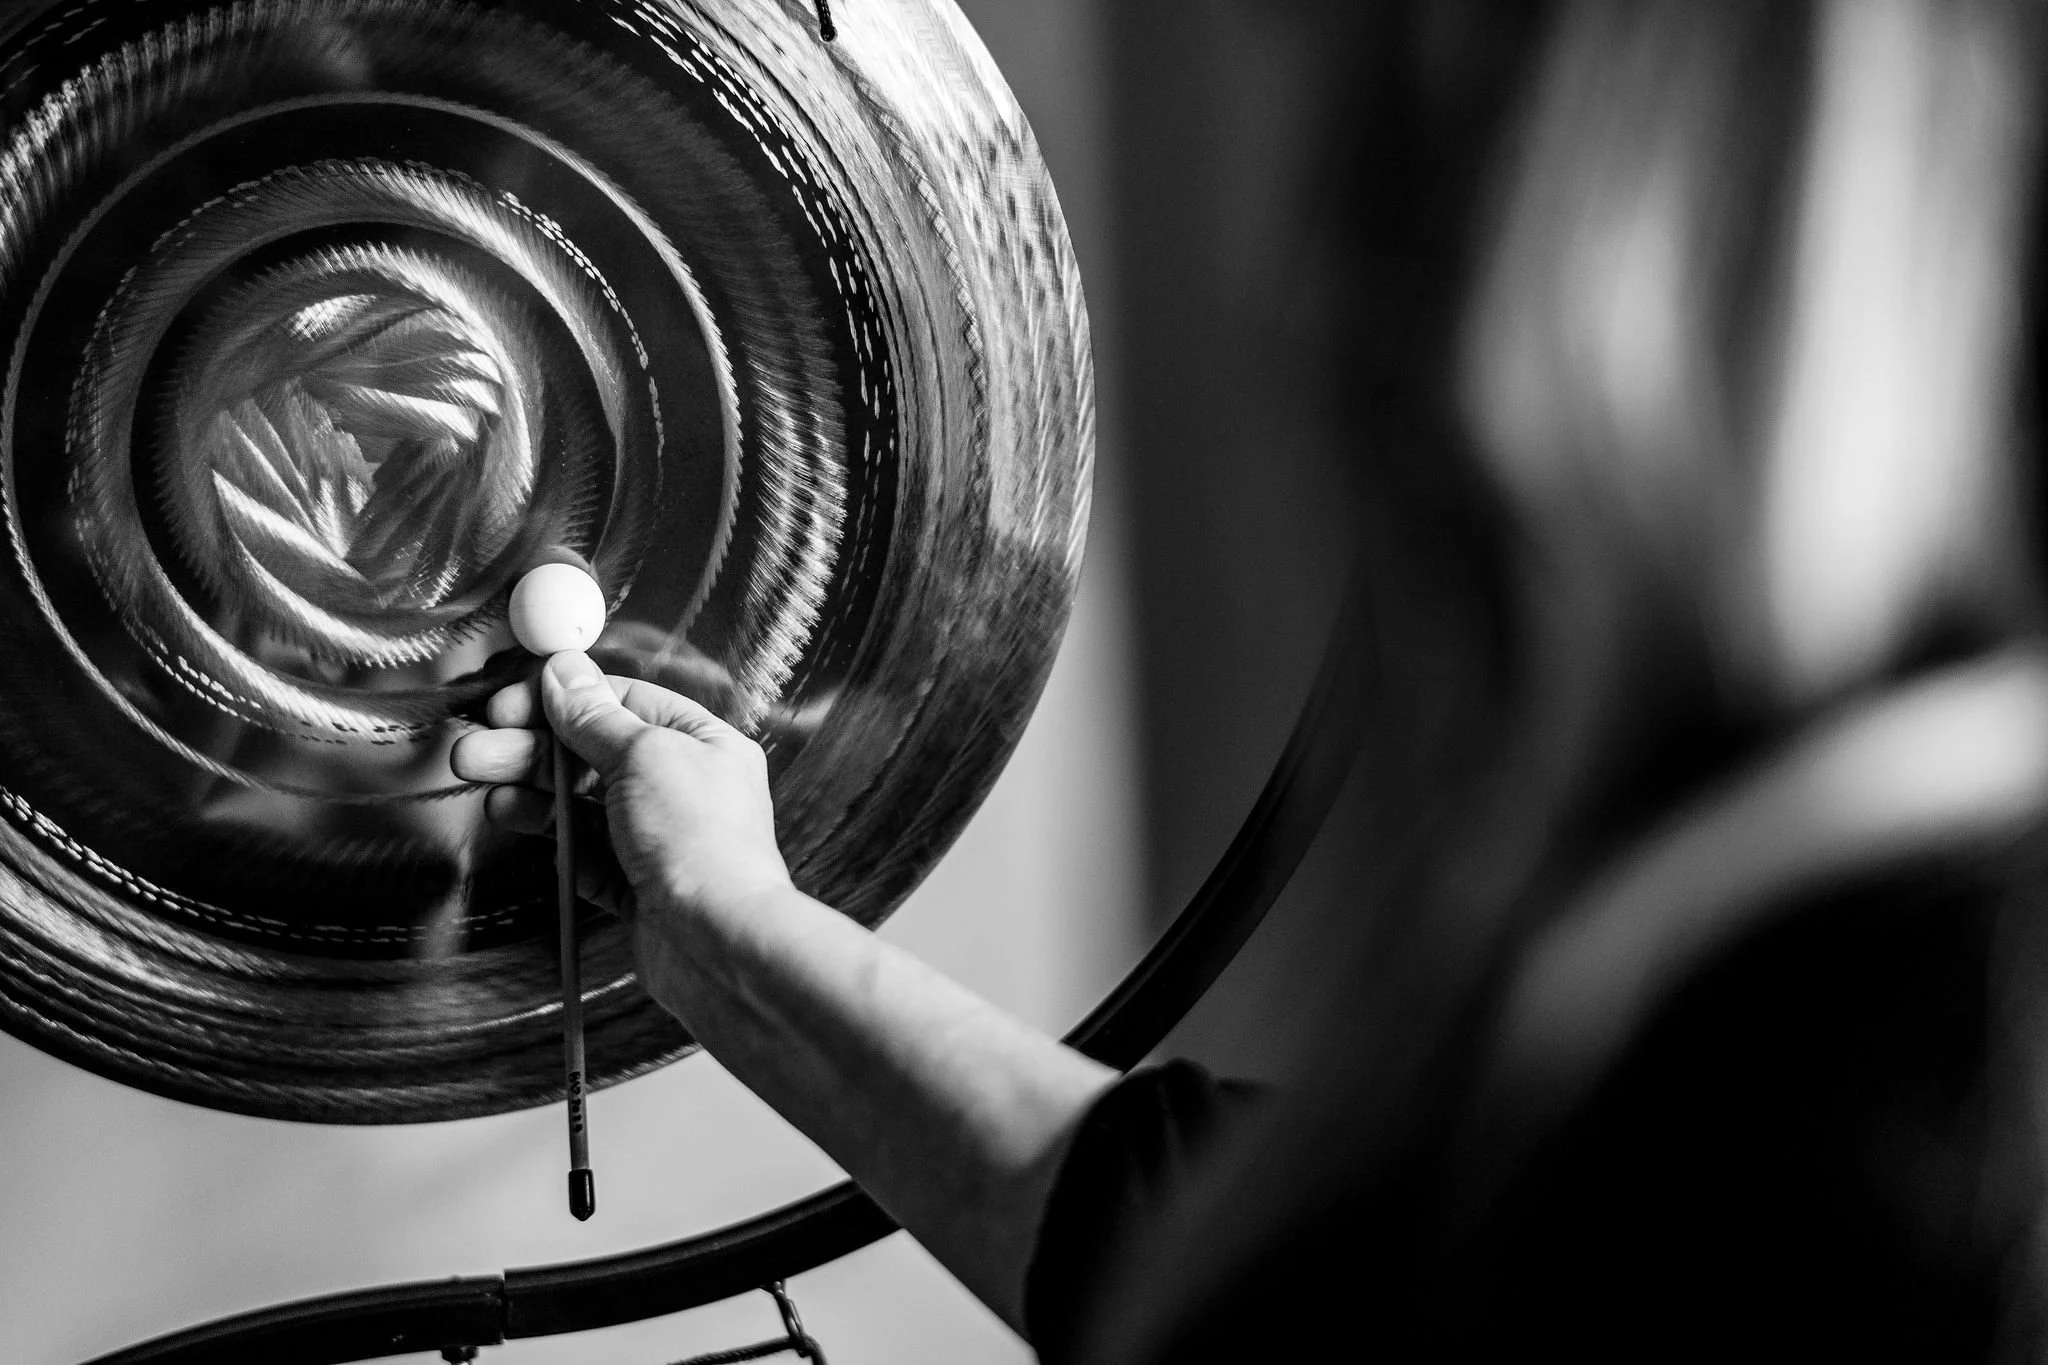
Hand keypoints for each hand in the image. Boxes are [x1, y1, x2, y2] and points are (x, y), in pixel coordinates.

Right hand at [450, 651, 793, 1011]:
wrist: (718, 943)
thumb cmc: (702, 843)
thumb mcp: (643, 756)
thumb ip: (595, 717)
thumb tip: (564, 672)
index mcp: (702, 742)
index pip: (622, 704)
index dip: (562, 700)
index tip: (509, 703)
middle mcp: (683, 787)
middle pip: (592, 754)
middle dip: (530, 748)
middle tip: (476, 748)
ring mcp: (657, 838)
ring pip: (581, 803)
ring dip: (528, 788)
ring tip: (482, 780)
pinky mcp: (635, 885)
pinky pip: (582, 850)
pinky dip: (547, 833)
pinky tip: (509, 815)